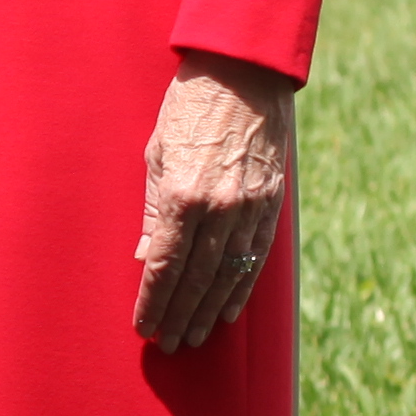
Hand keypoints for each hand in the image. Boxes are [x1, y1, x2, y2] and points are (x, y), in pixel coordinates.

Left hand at [132, 58, 294, 350]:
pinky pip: (256, 259)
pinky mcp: (272, 205)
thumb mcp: (157, 153)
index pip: (164, 266)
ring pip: (228, 277)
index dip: (153, 302)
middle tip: (168, 344)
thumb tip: (146, 258)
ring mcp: (249, 209)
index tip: (144, 327)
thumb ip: (152, 211)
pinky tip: (229, 309)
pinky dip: (241, 288)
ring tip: (195, 336)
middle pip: (195, 280)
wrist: (244, 72)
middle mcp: (217, 209)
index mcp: (181, 195)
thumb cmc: (190, 107)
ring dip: (209, 311)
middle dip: (179, 316)